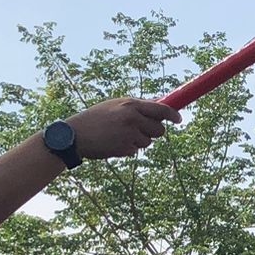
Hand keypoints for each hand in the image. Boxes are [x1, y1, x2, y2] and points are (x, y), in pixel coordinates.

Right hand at [65, 97, 179, 160]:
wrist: (75, 135)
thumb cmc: (95, 118)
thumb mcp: (115, 105)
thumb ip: (137, 107)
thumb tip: (159, 106)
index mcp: (131, 104)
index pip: (161, 109)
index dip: (173, 115)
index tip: (179, 119)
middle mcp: (132, 118)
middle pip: (159, 129)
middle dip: (154, 131)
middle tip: (140, 130)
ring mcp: (129, 134)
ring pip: (148, 141)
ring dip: (139, 140)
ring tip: (119, 135)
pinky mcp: (125, 148)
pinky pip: (136, 150)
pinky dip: (128, 148)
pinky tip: (113, 143)